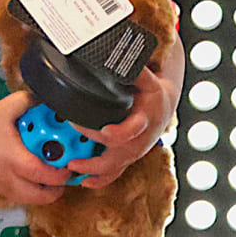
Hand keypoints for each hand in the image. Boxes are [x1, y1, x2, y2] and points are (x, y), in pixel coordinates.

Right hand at [0, 91, 72, 204]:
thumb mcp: (5, 108)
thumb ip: (26, 101)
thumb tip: (42, 100)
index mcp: (17, 161)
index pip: (48, 176)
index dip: (63, 174)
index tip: (69, 166)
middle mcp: (11, 179)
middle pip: (42, 197)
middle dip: (57, 190)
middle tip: (61, 177)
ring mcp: (2, 187)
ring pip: (30, 200)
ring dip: (42, 192)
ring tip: (47, 178)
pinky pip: (18, 196)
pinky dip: (28, 191)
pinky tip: (28, 175)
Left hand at [67, 38, 183, 187]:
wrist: (163, 106)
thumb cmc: (150, 91)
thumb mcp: (145, 78)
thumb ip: (132, 70)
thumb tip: (113, 55)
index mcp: (144, 118)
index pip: (132, 129)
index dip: (119, 133)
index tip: (105, 132)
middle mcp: (140, 139)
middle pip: (118, 153)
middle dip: (96, 156)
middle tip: (73, 153)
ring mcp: (134, 151)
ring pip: (116, 167)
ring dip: (94, 171)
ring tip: (72, 168)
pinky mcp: (128, 158)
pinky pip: (115, 173)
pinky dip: (99, 180)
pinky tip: (82, 181)